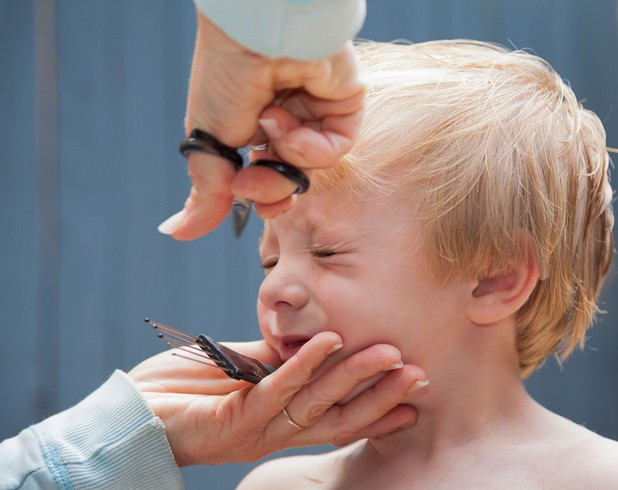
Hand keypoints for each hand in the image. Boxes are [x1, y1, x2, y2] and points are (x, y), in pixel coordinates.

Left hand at [128, 332, 424, 465]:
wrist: (130, 417)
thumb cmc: (183, 393)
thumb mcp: (241, 372)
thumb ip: (276, 361)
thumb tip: (312, 339)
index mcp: (280, 423)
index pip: (338, 419)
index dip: (377, 410)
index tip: (414, 397)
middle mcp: (274, 434)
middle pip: (339, 418)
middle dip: (380, 397)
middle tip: (417, 374)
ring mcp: (256, 430)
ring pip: (317, 404)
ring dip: (354, 377)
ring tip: (387, 353)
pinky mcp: (233, 420)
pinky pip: (276, 390)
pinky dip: (304, 365)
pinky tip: (329, 341)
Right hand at [158, 11, 365, 238]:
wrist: (256, 33)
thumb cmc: (226, 75)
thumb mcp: (209, 141)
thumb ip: (205, 192)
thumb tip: (177, 232)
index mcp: (252, 126)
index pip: (262, 178)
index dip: (256, 195)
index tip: (240, 195)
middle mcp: (287, 122)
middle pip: (288, 181)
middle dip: (269, 190)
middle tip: (251, 180)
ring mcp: (316, 113)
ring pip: (311, 169)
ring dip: (286, 159)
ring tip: (269, 127)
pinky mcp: (344, 105)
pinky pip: (335, 149)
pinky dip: (311, 146)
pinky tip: (289, 119)